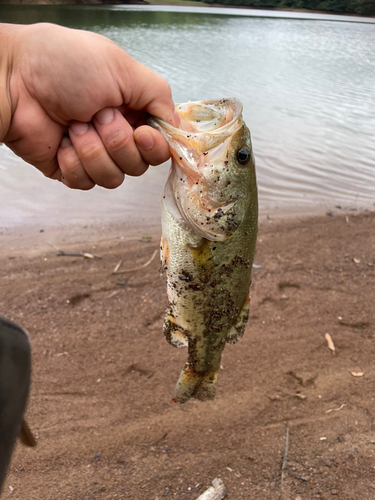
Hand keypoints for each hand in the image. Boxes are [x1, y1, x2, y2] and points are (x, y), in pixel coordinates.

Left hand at [0, 23, 175, 188]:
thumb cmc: (64, 64)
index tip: (142, 133)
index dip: (155, 147)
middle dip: (117, 141)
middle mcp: (117, 136)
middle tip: (97, 115)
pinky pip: (87, 183)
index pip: (160, 146)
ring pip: (114, 178)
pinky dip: (74, 162)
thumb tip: (177, 126)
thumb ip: (158, 96)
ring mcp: (94, 155)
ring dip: (94, 150)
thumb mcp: (122, 68)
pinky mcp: (71, 170)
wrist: (15, 79)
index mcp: (133, 111)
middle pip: (139, 166)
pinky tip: (63, 142)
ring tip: (75, 124)